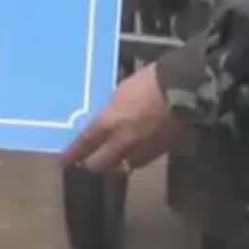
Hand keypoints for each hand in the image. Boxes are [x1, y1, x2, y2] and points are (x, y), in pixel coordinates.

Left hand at [59, 65, 193, 173]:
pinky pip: (141, 160)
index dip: (71, 155)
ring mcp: (142, 150)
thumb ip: (110, 112)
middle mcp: (122, 142)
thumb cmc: (151, 82)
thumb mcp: (121, 91)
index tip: (63, 160)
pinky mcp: (159, 152)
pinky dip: (135, 157)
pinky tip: (136, 149)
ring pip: (121, 166)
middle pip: (99, 165)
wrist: (185, 88)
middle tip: (87, 160)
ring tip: (113, 155)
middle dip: (91, 163)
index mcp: (109, 123)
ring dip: (115, 162)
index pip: (83, 145)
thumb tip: (105, 121)